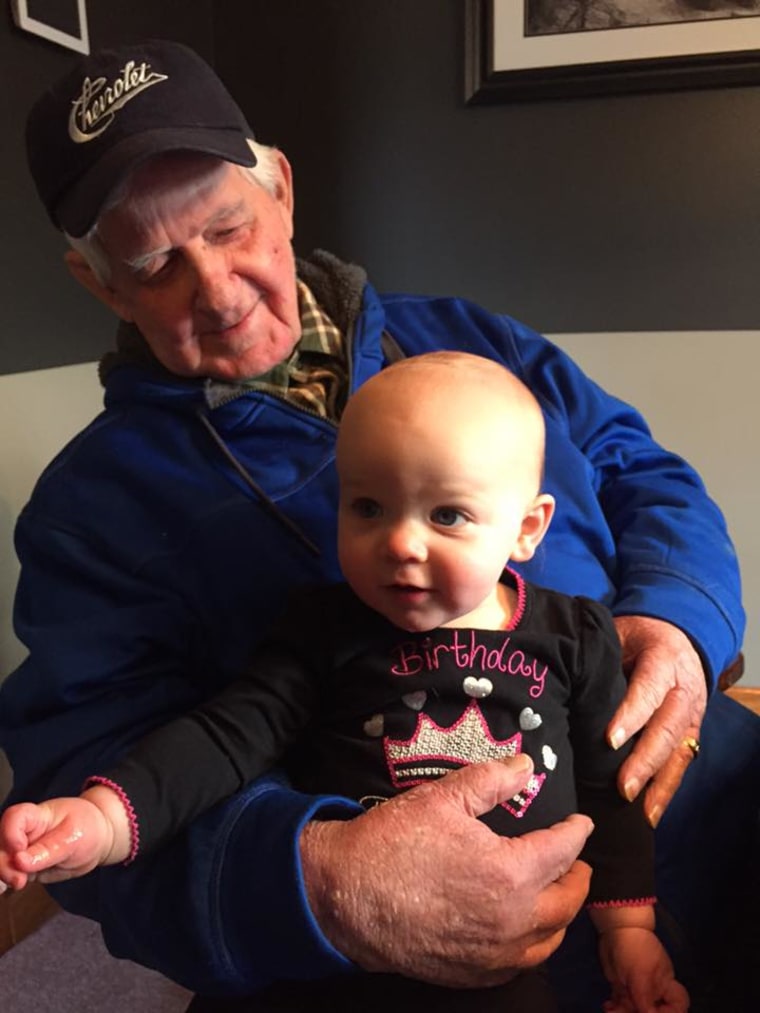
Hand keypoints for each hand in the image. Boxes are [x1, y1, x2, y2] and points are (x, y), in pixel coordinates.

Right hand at [0, 796, 114, 890]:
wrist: (97, 839)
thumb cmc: (87, 828)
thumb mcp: (73, 837)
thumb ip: (47, 850)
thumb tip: (19, 862)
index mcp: (36, 816)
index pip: (14, 817)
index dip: (10, 833)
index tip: (19, 850)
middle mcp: (23, 833)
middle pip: (1, 844)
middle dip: (3, 863)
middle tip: (19, 879)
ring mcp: (22, 851)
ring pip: (2, 861)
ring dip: (5, 874)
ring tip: (20, 882)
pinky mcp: (24, 868)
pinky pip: (9, 874)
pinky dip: (8, 881)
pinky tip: (13, 886)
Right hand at [300, 756, 592, 987]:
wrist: (345, 894)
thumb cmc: (393, 842)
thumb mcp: (443, 798)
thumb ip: (491, 780)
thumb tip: (526, 767)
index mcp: (510, 872)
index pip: (563, 850)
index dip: (577, 832)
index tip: (582, 823)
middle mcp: (512, 920)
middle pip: (568, 901)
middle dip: (578, 878)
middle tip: (578, 862)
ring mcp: (493, 954)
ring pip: (549, 940)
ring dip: (561, 915)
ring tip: (557, 895)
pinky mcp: (473, 974)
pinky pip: (520, 964)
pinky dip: (534, 945)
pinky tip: (524, 930)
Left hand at [599, 927, 689, 1012]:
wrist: (616, 928)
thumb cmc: (634, 947)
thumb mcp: (640, 974)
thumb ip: (644, 997)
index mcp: (664, 984)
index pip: (677, 1005)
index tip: (654, 1012)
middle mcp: (652, 989)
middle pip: (653, 1010)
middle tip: (628, 1011)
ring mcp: (636, 987)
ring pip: (634, 1009)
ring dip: (623, 1012)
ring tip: (611, 1010)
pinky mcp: (621, 985)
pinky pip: (621, 1002)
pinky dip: (615, 1007)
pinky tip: (608, 1005)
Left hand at [609, 616, 706, 826]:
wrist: (676, 636)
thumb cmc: (635, 637)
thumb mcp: (617, 634)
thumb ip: (597, 656)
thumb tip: (557, 677)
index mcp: (664, 659)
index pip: (648, 689)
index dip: (631, 714)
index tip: (610, 739)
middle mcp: (683, 689)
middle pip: (667, 728)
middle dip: (645, 760)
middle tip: (622, 787)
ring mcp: (691, 714)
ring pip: (679, 752)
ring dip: (659, 784)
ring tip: (640, 811)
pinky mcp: (690, 733)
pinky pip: (681, 763)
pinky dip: (667, 790)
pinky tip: (651, 814)